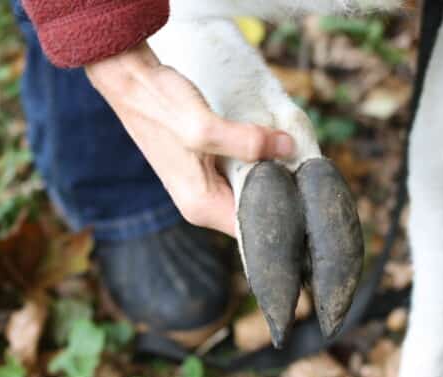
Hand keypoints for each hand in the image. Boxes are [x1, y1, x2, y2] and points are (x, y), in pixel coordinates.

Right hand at [85, 42, 293, 236]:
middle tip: (309, 171)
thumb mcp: (204, 127)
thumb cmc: (160, 107)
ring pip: (248, 190)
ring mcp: (202, 186)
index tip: (310, 196)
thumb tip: (288, 148)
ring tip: (295, 156)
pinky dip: (257, 161)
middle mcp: (202, 203)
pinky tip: (273, 145)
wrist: (132, 83)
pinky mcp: (204, 167)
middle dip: (281, 192)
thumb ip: (247, 142)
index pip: (253, 228)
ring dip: (270, 175)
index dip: (284, 216)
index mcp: (201, 206)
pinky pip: (240, 173)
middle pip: (253, 210)